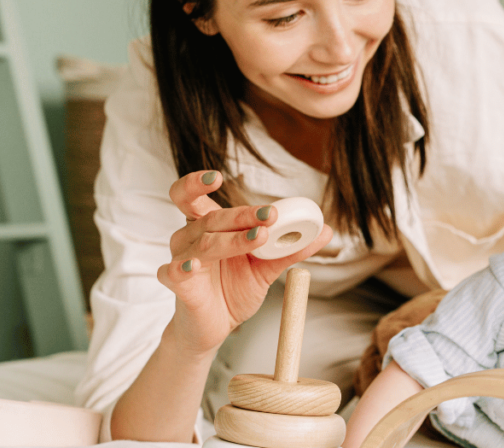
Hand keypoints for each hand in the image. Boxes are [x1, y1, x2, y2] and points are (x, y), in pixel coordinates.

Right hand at [158, 170, 332, 355]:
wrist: (216, 327)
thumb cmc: (234, 290)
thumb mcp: (267, 267)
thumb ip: (292, 248)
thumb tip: (326, 230)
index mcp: (209, 227)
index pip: (192, 196)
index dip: (198, 182)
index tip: (217, 176)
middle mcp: (190, 238)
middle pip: (211, 218)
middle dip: (243, 214)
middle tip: (271, 215)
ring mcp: (182, 260)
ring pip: (204, 242)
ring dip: (233, 239)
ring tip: (259, 238)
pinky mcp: (178, 286)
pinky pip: (176, 272)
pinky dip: (184, 267)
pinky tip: (194, 266)